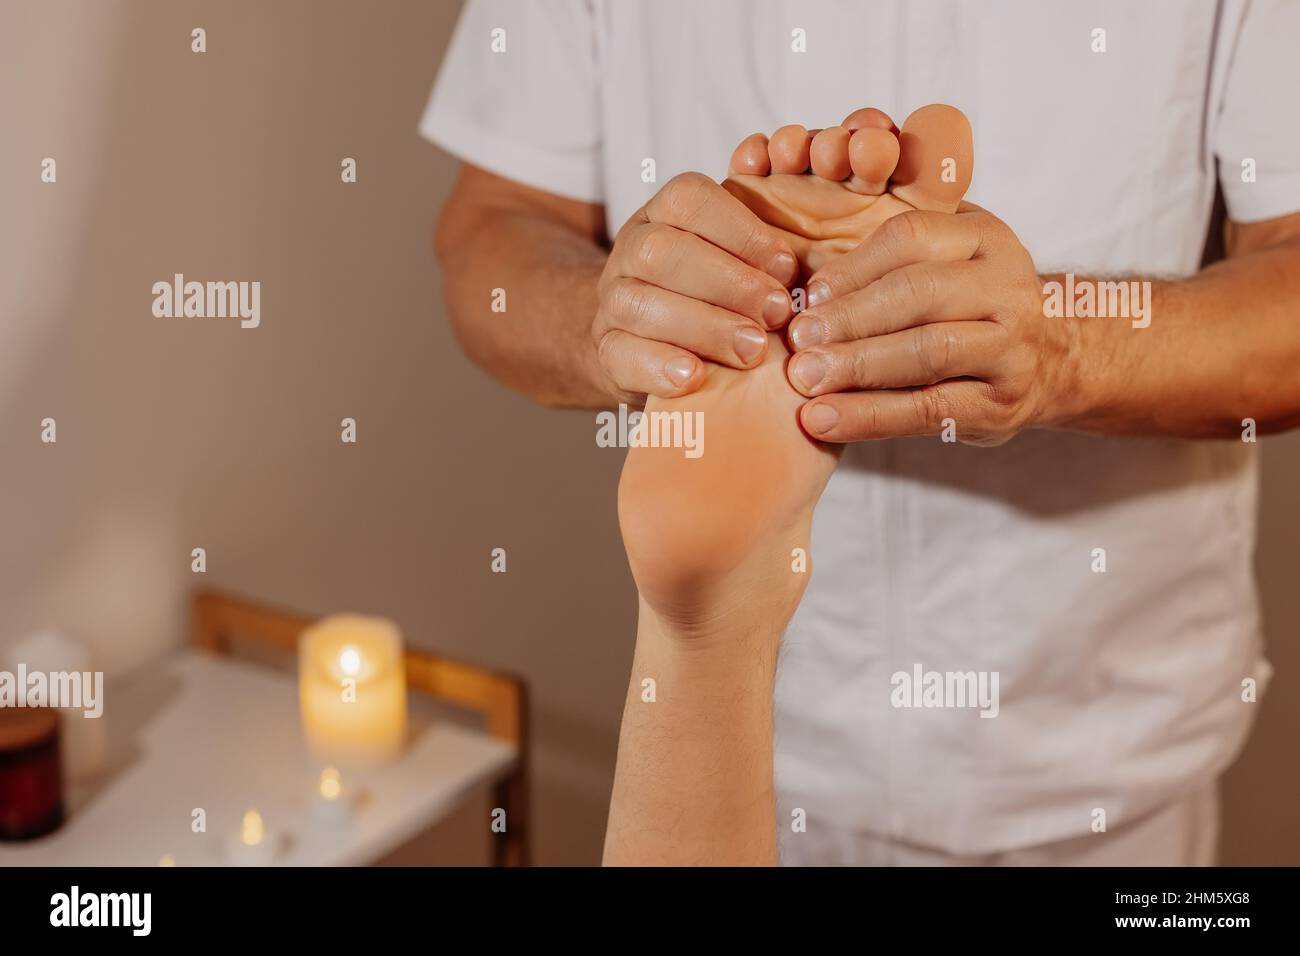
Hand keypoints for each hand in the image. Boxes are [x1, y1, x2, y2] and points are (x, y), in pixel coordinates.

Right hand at [593, 172, 797, 402]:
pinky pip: (620, 354)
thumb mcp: (736, 255)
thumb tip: (792, 221)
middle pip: (661, 251)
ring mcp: (612, 302)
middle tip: (779, 313)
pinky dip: (659, 366)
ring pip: (639, 304)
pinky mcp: (606, 352)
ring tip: (752, 351)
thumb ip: (761, 238)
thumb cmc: (713, 294)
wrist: (652, 341)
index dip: (741, 230)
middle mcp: (630, 250)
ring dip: (703, 327)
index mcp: (663, 213)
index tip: (787, 267)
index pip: (688, 199)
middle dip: (728, 283)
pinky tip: (695, 377)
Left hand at [785, 205, 1074, 444]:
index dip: (852, 266)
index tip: (807, 294)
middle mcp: (1007, 286)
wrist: (1054, 361)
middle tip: (797, 338)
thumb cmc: (970, 306)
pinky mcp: (1000, 405)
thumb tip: (802, 280)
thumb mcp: (948, 261)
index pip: (911, 237)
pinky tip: (821, 419)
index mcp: (984, 237)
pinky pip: (927, 409)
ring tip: (804, 378)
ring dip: (857, 366)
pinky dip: (869, 417)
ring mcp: (1011, 347)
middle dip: (850, 317)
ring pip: (927, 351)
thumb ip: (890, 258)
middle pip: (919, 294)